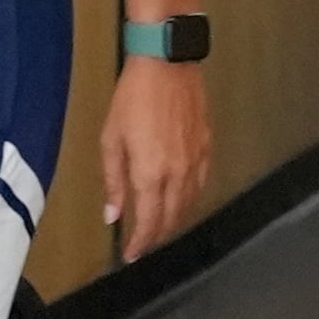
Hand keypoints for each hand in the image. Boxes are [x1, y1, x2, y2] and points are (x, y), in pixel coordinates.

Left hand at [101, 56, 211, 259]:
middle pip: (171, 219)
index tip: (132, 254)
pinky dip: (190, 199)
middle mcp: (177, 174)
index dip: (140, 243)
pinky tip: (182, 199)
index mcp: (150, 174)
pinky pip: (201, 184)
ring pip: (189, 204)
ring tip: (160, 226)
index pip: (149, 223)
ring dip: (174, 220)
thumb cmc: (132, 98)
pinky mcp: (207, 147)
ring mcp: (196, 161)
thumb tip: (113, 215)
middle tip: (144, 243)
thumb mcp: (111, 139)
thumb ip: (113, 181)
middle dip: (157, 236)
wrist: (166, 64)